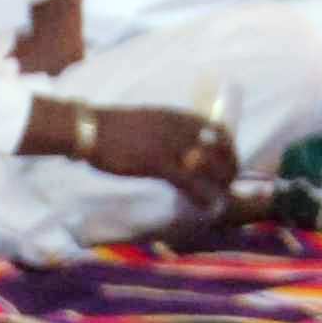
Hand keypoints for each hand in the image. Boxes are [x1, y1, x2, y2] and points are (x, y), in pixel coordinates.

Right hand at [86, 106, 236, 200]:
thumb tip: (176, 141)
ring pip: (208, 165)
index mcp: (177, 117)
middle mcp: (179, 128)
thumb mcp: (148, 120)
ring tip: (223, 196)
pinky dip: (202, 195)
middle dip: (230, 167)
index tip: (230, 161)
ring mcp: (168, 145)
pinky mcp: (155, 163)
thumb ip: (166, 128)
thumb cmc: (114, 128)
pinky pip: (188, 181)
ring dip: (220, 182)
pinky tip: (207, 205)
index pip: (217, 129)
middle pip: (219, 148)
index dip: (229, 147)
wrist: (91, 128)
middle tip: (231, 183)